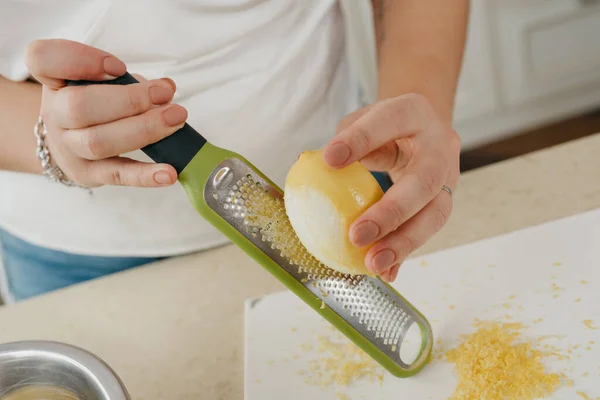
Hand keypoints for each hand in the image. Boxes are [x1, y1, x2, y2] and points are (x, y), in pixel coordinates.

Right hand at [26, 39, 187, 187]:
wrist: (66, 143)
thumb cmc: (92, 103)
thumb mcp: (97, 81)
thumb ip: (125, 79)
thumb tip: (165, 89)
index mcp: (53, 81)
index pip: (43, 59)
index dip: (80, 60)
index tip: (118, 67)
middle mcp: (54, 115)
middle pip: (79, 107)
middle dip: (129, 99)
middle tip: (165, 93)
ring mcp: (69, 148)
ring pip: (98, 142)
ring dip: (144, 129)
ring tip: (176, 119)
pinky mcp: (89, 174)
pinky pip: (118, 175)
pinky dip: (145, 176)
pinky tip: (169, 173)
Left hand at [323, 93, 459, 281]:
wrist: (421, 129)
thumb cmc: (385, 125)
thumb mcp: (364, 119)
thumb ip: (344, 141)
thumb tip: (312, 168)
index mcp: (415, 113)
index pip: (390, 120)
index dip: (361, 140)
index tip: (330, 159)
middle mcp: (440, 146)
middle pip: (424, 181)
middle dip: (391, 212)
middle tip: (356, 235)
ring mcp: (449, 177)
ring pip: (435, 215)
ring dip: (403, 243)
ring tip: (372, 263)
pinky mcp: (443, 203)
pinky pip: (427, 233)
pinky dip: (405, 254)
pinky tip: (386, 272)